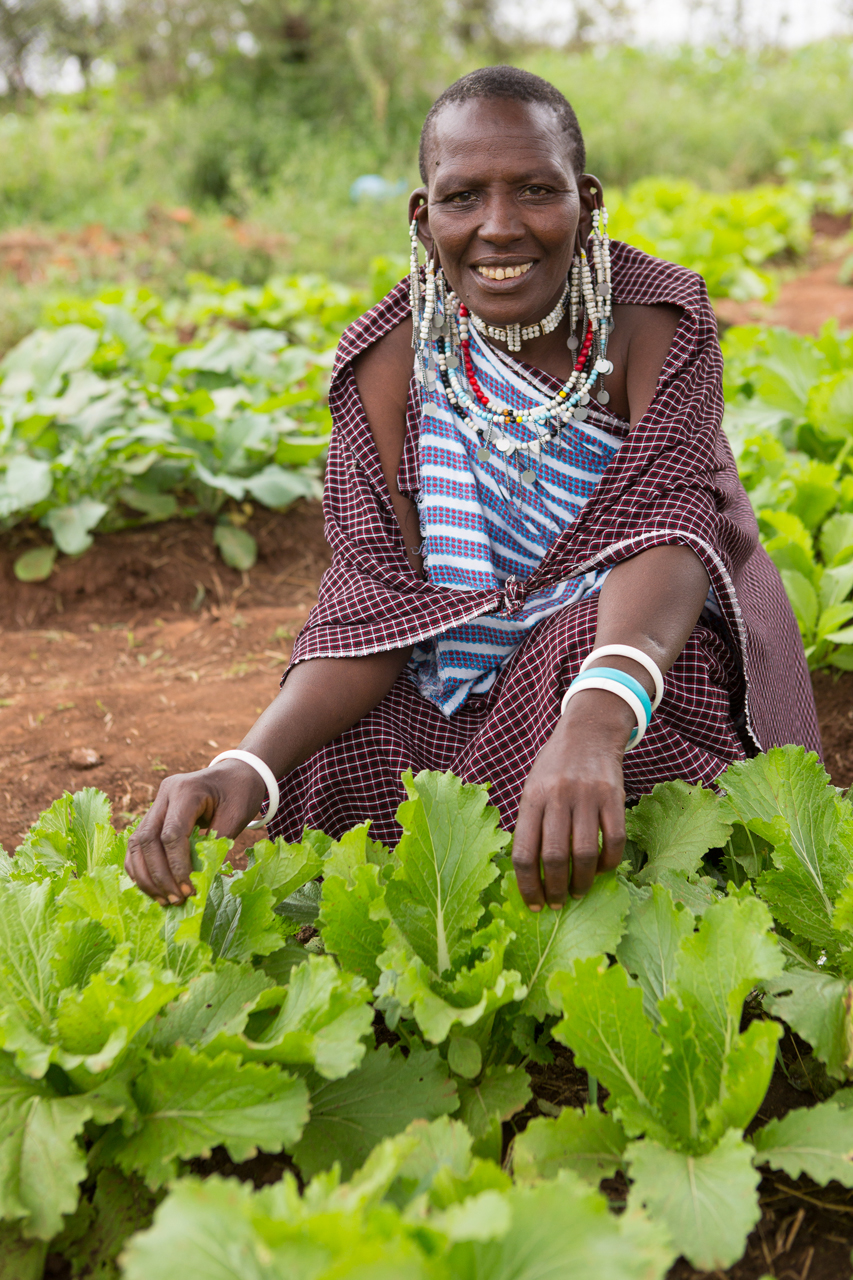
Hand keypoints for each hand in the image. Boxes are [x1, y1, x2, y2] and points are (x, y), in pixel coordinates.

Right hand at [125, 760, 265, 904]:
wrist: (236, 773)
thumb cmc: (240, 793)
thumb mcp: (236, 816)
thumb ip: (216, 845)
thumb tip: (198, 880)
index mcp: (186, 790)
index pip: (172, 833)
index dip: (176, 866)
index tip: (188, 890)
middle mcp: (165, 795)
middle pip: (147, 840)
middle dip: (158, 875)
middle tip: (175, 900)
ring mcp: (156, 804)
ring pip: (137, 843)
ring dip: (146, 875)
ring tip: (164, 900)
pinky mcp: (154, 815)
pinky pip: (138, 844)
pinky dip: (141, 867)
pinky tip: (153, 888)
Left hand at [512, 691, 629, 909]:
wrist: (588, 732)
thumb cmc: (555, 768)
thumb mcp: (533, 788)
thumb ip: (531, 824)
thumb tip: (529, 873)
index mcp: (532, 798)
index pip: (524, 852)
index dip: (527, 885)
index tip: (533, 904)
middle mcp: (558, 797)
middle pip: (555, 857)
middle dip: (555, 889)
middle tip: (557, 904)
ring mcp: (588, 796)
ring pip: (585, 853)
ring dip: (582, 881)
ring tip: (578, 892)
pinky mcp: (614, 797)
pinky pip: (615, 840)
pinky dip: (609, 863)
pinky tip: (602, 870)